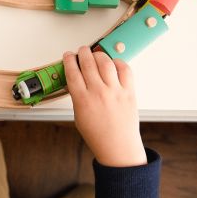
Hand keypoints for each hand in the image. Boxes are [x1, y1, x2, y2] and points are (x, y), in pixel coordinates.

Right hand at [63, 46, 146, 166]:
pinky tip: (113, 63)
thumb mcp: (79, 116)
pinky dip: (118, 62)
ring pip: (105, 62)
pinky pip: (125, 69)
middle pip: (88, 63)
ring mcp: (115, 91)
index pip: (72, 72)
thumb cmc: (97, 135)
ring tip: (95, 54)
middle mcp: (98, 92)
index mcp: (82, 100)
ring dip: (98, 54)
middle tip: (81, 51)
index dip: (68, 60)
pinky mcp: (129, 92)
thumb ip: (77, 96)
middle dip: (82, 53)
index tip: (68, 56)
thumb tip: (75, 80)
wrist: (117, 146)